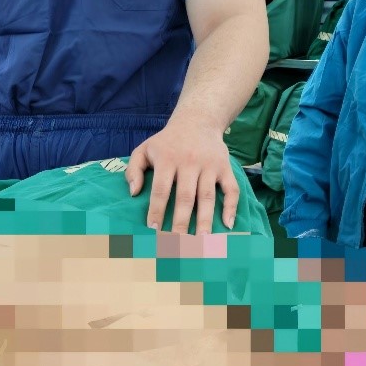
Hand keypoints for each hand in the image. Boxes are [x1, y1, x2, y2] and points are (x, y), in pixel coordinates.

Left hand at [125, 118, 239, 234]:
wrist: (197, 120)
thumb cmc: (166, 142)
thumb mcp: (144, 149)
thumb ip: (133, 170)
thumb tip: (133, 193)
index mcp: (167, 159)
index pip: (160, 190)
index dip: (156, 210)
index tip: (153, 230)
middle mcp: (189, 162)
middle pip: (185, 197)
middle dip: (180, 222)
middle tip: (177, 244)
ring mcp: (209, 165)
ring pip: (207, 196)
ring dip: (205, 220)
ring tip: (202, 242)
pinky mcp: (224, 167)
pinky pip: (231, 188)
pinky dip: (231, 206)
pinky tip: (228, 224)